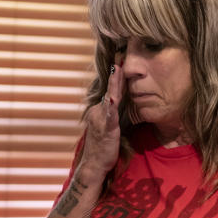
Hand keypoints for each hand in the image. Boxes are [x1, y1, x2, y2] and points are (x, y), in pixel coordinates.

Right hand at [77, 62, 124, 182]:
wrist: (94, 165)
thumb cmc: (105, 148)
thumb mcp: (111, 127)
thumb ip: (116, 114)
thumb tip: (123, 102)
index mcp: (101, 109)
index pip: (111, 89)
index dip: (117, 74)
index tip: (122, 56)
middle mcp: (98, 110)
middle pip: (110, 89)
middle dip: (115, 72)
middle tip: (121, 52)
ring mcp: (100, 119)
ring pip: (109, 97)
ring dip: (114, 83)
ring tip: (118, 67)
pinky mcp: (105, 129)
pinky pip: (109, 114)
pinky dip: (111, 104)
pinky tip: (114, 97)